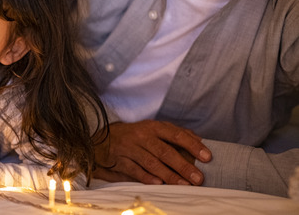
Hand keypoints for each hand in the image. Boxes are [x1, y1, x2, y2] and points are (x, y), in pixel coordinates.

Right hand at [93, 120, 211, 185]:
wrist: (103, 139)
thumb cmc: (136, 136)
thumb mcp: (154, 129)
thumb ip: (176, 134)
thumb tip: (199, 140)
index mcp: (153, 127)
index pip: (176, 134)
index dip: (192, 145)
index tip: (207, 157)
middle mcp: (141, 136)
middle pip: (164, 151)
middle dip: (183, 165)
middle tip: (198, 178)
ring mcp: (129, 148)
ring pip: (151, 162)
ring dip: (169, 175)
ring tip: (184, 185)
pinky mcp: (119, 160)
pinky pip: (134, 170)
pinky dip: (146, 177)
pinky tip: (159, 183)